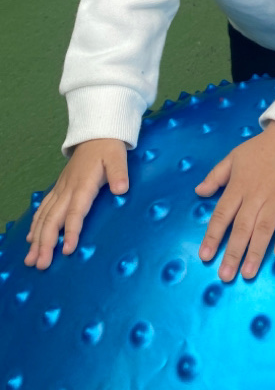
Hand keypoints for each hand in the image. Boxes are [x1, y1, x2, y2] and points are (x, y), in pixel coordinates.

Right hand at [24, 138, 127, 268]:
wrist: (96, 134)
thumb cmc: (108, 148)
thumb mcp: (117, 157)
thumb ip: (119, 173)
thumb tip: (121, 189)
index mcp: (83, 185)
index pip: (75, 212)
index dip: (71, 230)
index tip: (67, 249)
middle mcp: (67, 189)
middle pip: (53, 219)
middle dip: (45, 243)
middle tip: (40, 264)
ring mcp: (61, 189)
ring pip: (45, 216)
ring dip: (37, 238)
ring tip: (30, 259)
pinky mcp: (59, 188)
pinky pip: (44, 208)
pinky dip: (36, 224)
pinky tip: (30, 238)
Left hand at [195, 121, 274, 281]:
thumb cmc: (260, 149)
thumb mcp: (233, 157)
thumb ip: (216, 176)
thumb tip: (198, 192)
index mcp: (238, 186)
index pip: (222, 214)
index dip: (213, 236)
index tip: (205, 256)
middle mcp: (255, 195)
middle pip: (242, 227)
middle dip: (233, 253)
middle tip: (225, 276)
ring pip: (264, 227)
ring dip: (256, 251)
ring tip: (248, 273)